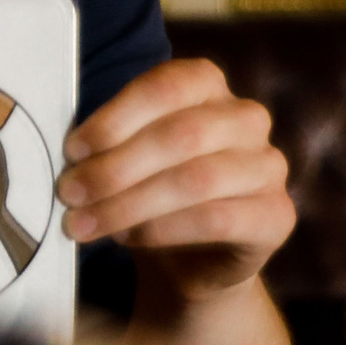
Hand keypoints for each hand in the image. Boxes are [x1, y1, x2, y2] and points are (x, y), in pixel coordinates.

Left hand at [60, 59, 293, 308]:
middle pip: (182, 135)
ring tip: (83, 223)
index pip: (167, 86)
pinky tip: (128, 238)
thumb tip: (68, 153)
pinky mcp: (276, 215)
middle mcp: (247, 119)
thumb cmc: (145, 189)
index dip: (116, 117)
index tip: (72, 150)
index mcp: (206, 86)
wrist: (189, 257)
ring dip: (129, 203)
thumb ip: (104, 143)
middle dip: (115, 166)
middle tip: (69, 192)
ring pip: (197, 179)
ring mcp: (268, 167)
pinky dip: (162, 229)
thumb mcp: (121, 155)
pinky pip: (217, 220)